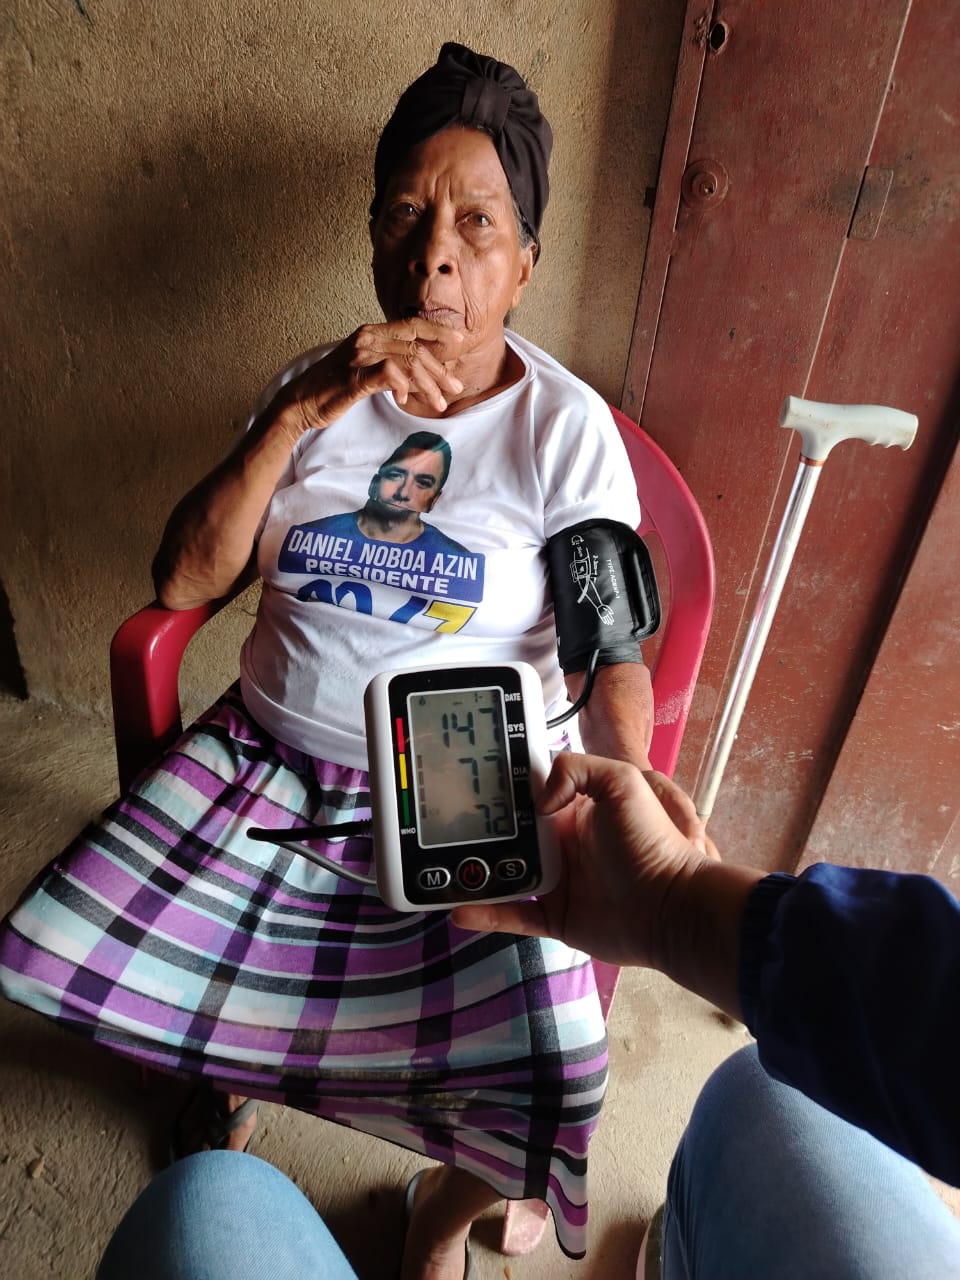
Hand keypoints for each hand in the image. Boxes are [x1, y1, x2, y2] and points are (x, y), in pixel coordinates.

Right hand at [271, 320, 465, 435]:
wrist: (301, 401)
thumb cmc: (334, 387)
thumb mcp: (368, 370)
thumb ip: (394, 367)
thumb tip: (425, 376)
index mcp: (373, 332)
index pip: (413, 325)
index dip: (439, 331)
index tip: (461, 341)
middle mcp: (368, 338)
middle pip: (415, 348)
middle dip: (440, 369)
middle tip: (455, 387)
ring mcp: (360, 355)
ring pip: (408, 362)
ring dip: (428, 384)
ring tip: (440, 402)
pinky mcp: (354, 375)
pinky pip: (389, 373)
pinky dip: (403, 386)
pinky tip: (406, 400)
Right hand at [451, 753, 712, 966]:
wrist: (670, 908)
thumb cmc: (650, 841)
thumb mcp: (623, 782)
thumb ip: (578, 769)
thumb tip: (538, 798)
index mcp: (578, 810)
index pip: (533, 793)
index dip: (506, 788)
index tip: (470, 781)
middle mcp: (565, 844)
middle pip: (513, 834)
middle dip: (482, 830)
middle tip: (445, 825)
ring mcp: (559, 882)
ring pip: (506, 873)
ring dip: (476, 871)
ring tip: (442, 868)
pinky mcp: (555, 917)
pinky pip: (514, 915)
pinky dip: (486, 913)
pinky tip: (460, 909)